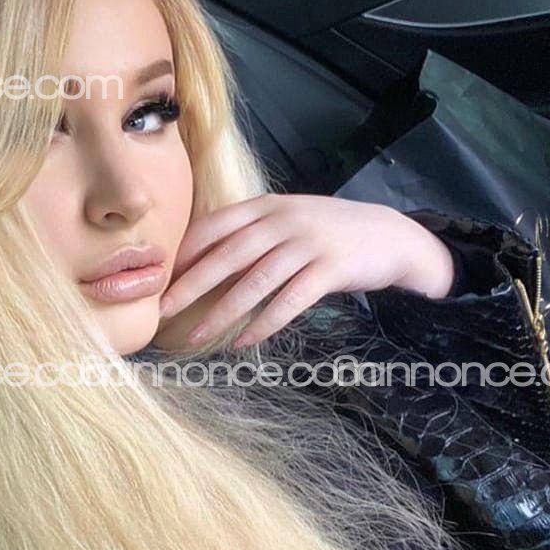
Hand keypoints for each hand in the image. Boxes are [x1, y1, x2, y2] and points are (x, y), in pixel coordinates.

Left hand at [154, 194, 454, 349]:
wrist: (390, 235)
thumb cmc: (329, 233)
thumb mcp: (287, 220)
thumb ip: (250, 234)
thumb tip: (202, 262)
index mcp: (266, 206)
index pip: (214, 227)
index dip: (184, 253)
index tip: (159, 279)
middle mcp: (283, 221)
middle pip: (227, 256)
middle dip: (190, 286)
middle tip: (161, 311)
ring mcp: (308, 244)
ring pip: (255, 283)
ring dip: (221, 314)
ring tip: (195, 337)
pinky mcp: (330, 270)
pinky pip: (289, 302)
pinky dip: (263, 324)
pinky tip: (242, 343)